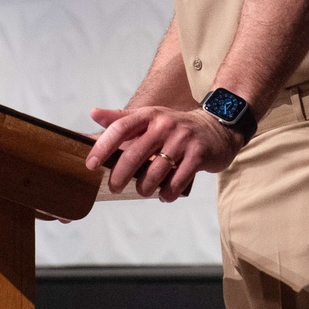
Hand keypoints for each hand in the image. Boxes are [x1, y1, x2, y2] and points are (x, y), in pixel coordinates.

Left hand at [86, 104, 241, 200]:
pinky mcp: (198, 155)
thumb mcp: (150, 117)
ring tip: (144, 191)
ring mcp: (182, 140)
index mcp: (149, 115)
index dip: (103, 146)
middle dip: (120, 177)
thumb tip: (93, 113)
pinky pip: (177, 181)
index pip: (120, 128)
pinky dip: (167, 193)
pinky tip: (164, 194)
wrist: (217, 126)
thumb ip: (121, 118)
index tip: (91, 164)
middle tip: (114, 187)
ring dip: (145, 188)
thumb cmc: (176, 127)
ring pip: (155, 172)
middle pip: (134, 154)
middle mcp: (164, 125)